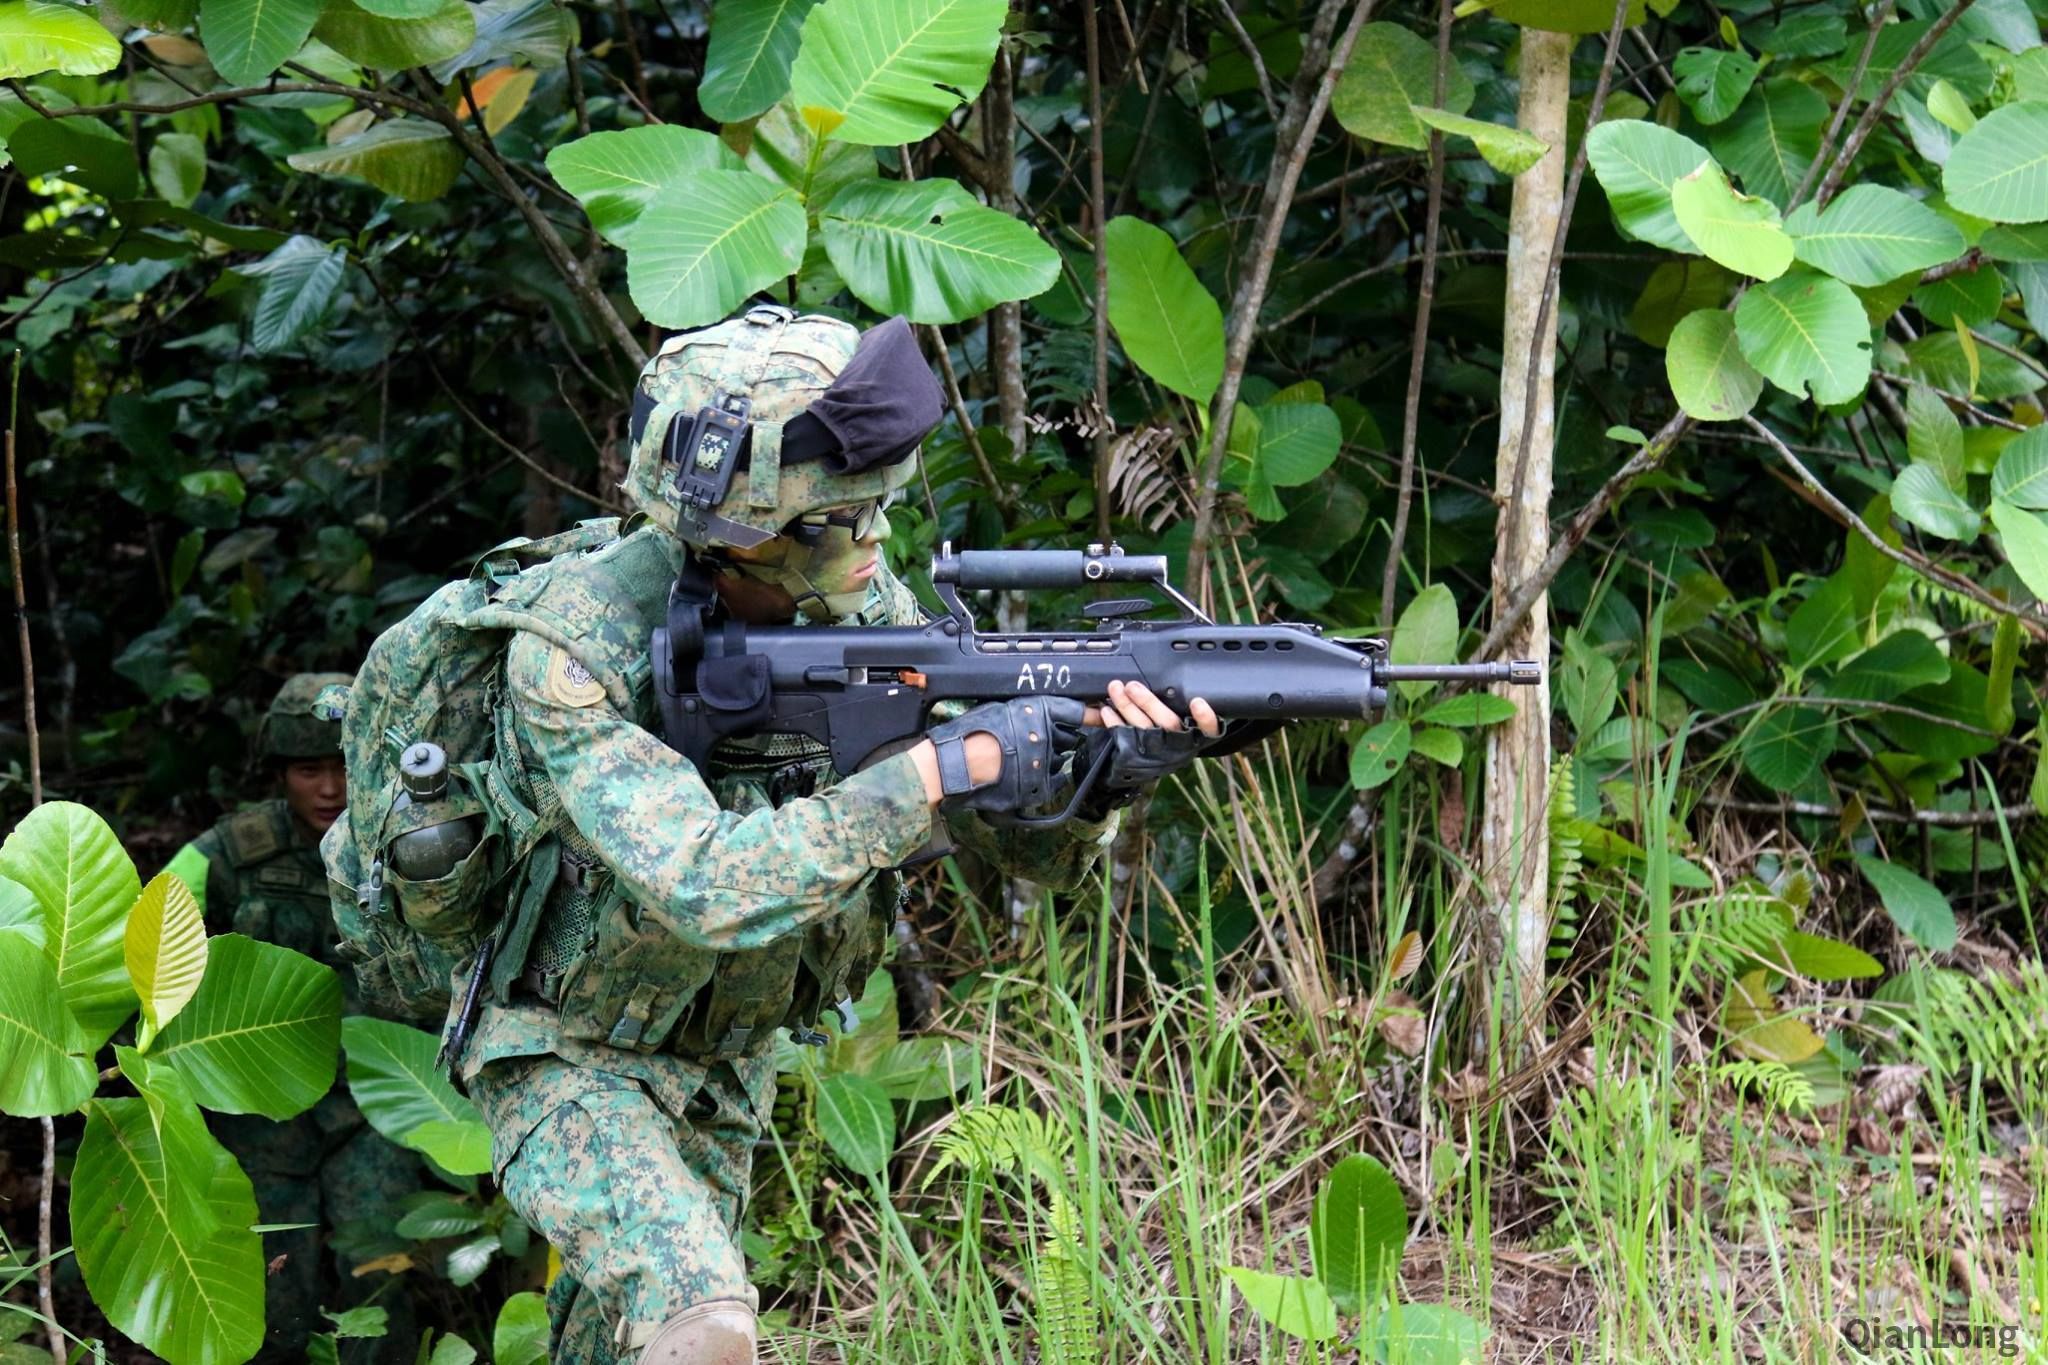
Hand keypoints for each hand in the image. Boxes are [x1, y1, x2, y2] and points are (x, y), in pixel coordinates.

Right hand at [911, 697, 1087, 814]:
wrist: (955, 765)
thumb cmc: (968, 734)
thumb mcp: (998, 708)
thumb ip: (1024, 711)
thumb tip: (1035, 713)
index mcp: (1037, 711)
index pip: (1075, 711)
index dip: (1090, 714)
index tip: (1103, 714)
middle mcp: (1046, 736)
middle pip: (1067, 738)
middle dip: (1056, 740)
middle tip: (1031, 743)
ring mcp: (1044, 763)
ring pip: (1058, 761)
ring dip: (1046, 761)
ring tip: (1017, 762)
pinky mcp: (1039, 786)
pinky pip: (1051, 782)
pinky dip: (1040, 781)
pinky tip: (1020, 777)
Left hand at [1071, 681, 1225, 818]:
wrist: (1140, 767)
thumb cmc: (1165, 737)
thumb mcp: (1180, 728)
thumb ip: (1178, 709)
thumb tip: (1173, 685)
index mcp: (1194, 738)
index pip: (1209, 730)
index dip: (1205, 718)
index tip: (1197, 702)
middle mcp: (1177, 747)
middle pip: (1168, 724)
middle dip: (1149, 703)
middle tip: (1132, 686)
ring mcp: (1156, 753)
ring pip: (1143, 728)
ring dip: (1127, 707)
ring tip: (1116, 689)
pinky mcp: (1135, 757)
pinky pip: (1123, 738)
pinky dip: (1114, 723)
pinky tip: (1107, 710)